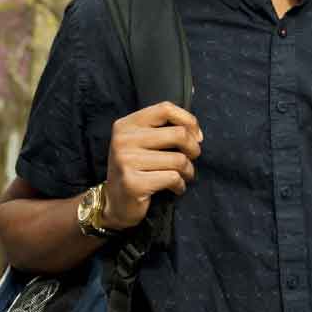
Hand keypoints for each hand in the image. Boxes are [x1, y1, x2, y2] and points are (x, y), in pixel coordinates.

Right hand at [103, 101, 202, 228]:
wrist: (115, 203)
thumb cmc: (135, 169)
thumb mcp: (140, 143)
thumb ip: (161, 130)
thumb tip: (196, 132)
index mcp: (125, 125)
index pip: (165, 109)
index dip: (188, 121)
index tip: (196, 136)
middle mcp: (123, 140)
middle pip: (178, 134)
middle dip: (193, 149)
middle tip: (190, 159)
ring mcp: (126, 161)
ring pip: (179, 160)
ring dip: (188, 171)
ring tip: (183, 176)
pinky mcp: (133, 183)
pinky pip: (173, 178)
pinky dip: (180, 185)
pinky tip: (175, 188)